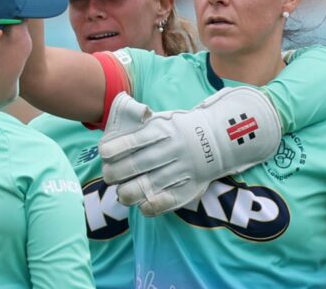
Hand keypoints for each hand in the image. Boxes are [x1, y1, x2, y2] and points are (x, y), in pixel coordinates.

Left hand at [99, 88, 281, 216]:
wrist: (221, 138)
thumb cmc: (181, 129)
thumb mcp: (164, 119)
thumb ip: (139, 125)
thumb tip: (110, 135)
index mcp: (165, 130)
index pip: (135, 141)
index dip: (116, 148)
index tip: (104, 154)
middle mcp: (174, 149)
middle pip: (139, 164)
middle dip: (118, 173)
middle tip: (108, 176)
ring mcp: (183, 168)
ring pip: (151, 184)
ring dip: (130, 192)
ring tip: (121, 194)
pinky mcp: (191, 186)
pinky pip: (169, 199)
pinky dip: (152, 205)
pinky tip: (141, 205)